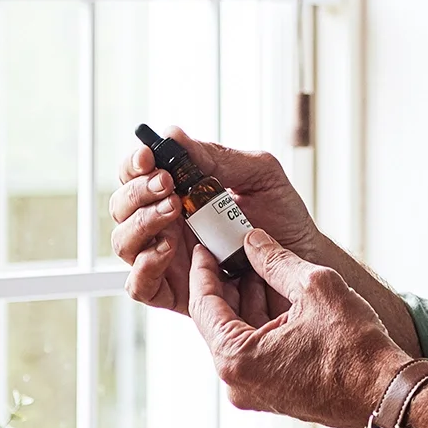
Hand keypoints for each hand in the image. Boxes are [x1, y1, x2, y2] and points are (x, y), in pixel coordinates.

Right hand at [110, 127, 322, 316]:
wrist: (305, 261)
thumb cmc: (282, 217)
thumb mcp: (259, 175)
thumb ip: (217, 157)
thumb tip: (173, 135)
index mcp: (178, 192)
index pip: (137, 175)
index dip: (134, 164)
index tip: (150, 157)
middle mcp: (165, 224)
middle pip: (121, 206)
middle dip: (137, 192)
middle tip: (168, 185)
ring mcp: (167, 259)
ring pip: (123, 242)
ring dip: (141, 224)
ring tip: (174, 212)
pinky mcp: (174, 293)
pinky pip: (139, 285)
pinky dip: (145, 266)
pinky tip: (168, 249)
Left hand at [190, 231, 413, 427]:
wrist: (385, 392)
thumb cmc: (355, 349)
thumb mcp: (313, 287)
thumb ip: (275, 261)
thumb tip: (253, 242)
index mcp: (237, 359)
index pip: (204, 306)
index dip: (203, 270)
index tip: (203, 247)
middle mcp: (238, 382)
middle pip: (219, 323)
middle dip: (228, 285)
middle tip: (232, 252)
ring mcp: (255, 393)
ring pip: (240, 337)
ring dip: (248, 303)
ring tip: (260, 268)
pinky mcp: (274, 396)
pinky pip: (257, 353)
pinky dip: (263, 325)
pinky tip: (278, 298)